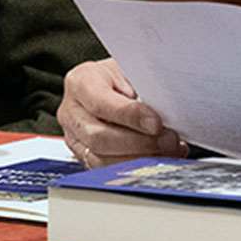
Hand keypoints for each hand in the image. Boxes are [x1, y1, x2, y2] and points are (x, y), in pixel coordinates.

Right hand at [57, 58, 185, 166]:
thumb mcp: (132, 70)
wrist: (112, 86)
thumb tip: (166, 108)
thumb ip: (143, 87)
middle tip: (168, 139)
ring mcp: (75, 137)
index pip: (101, 104)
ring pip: (103, 159)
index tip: (156, 123)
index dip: (130, 116)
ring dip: (141, 159)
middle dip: (140, 142)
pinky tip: (158, 157)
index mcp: (81, 83)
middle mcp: (72, 112)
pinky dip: (137, 167)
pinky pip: (109, 170)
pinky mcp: (84, 157)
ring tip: (167, 149)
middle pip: (99, 137)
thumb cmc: (123, 76)